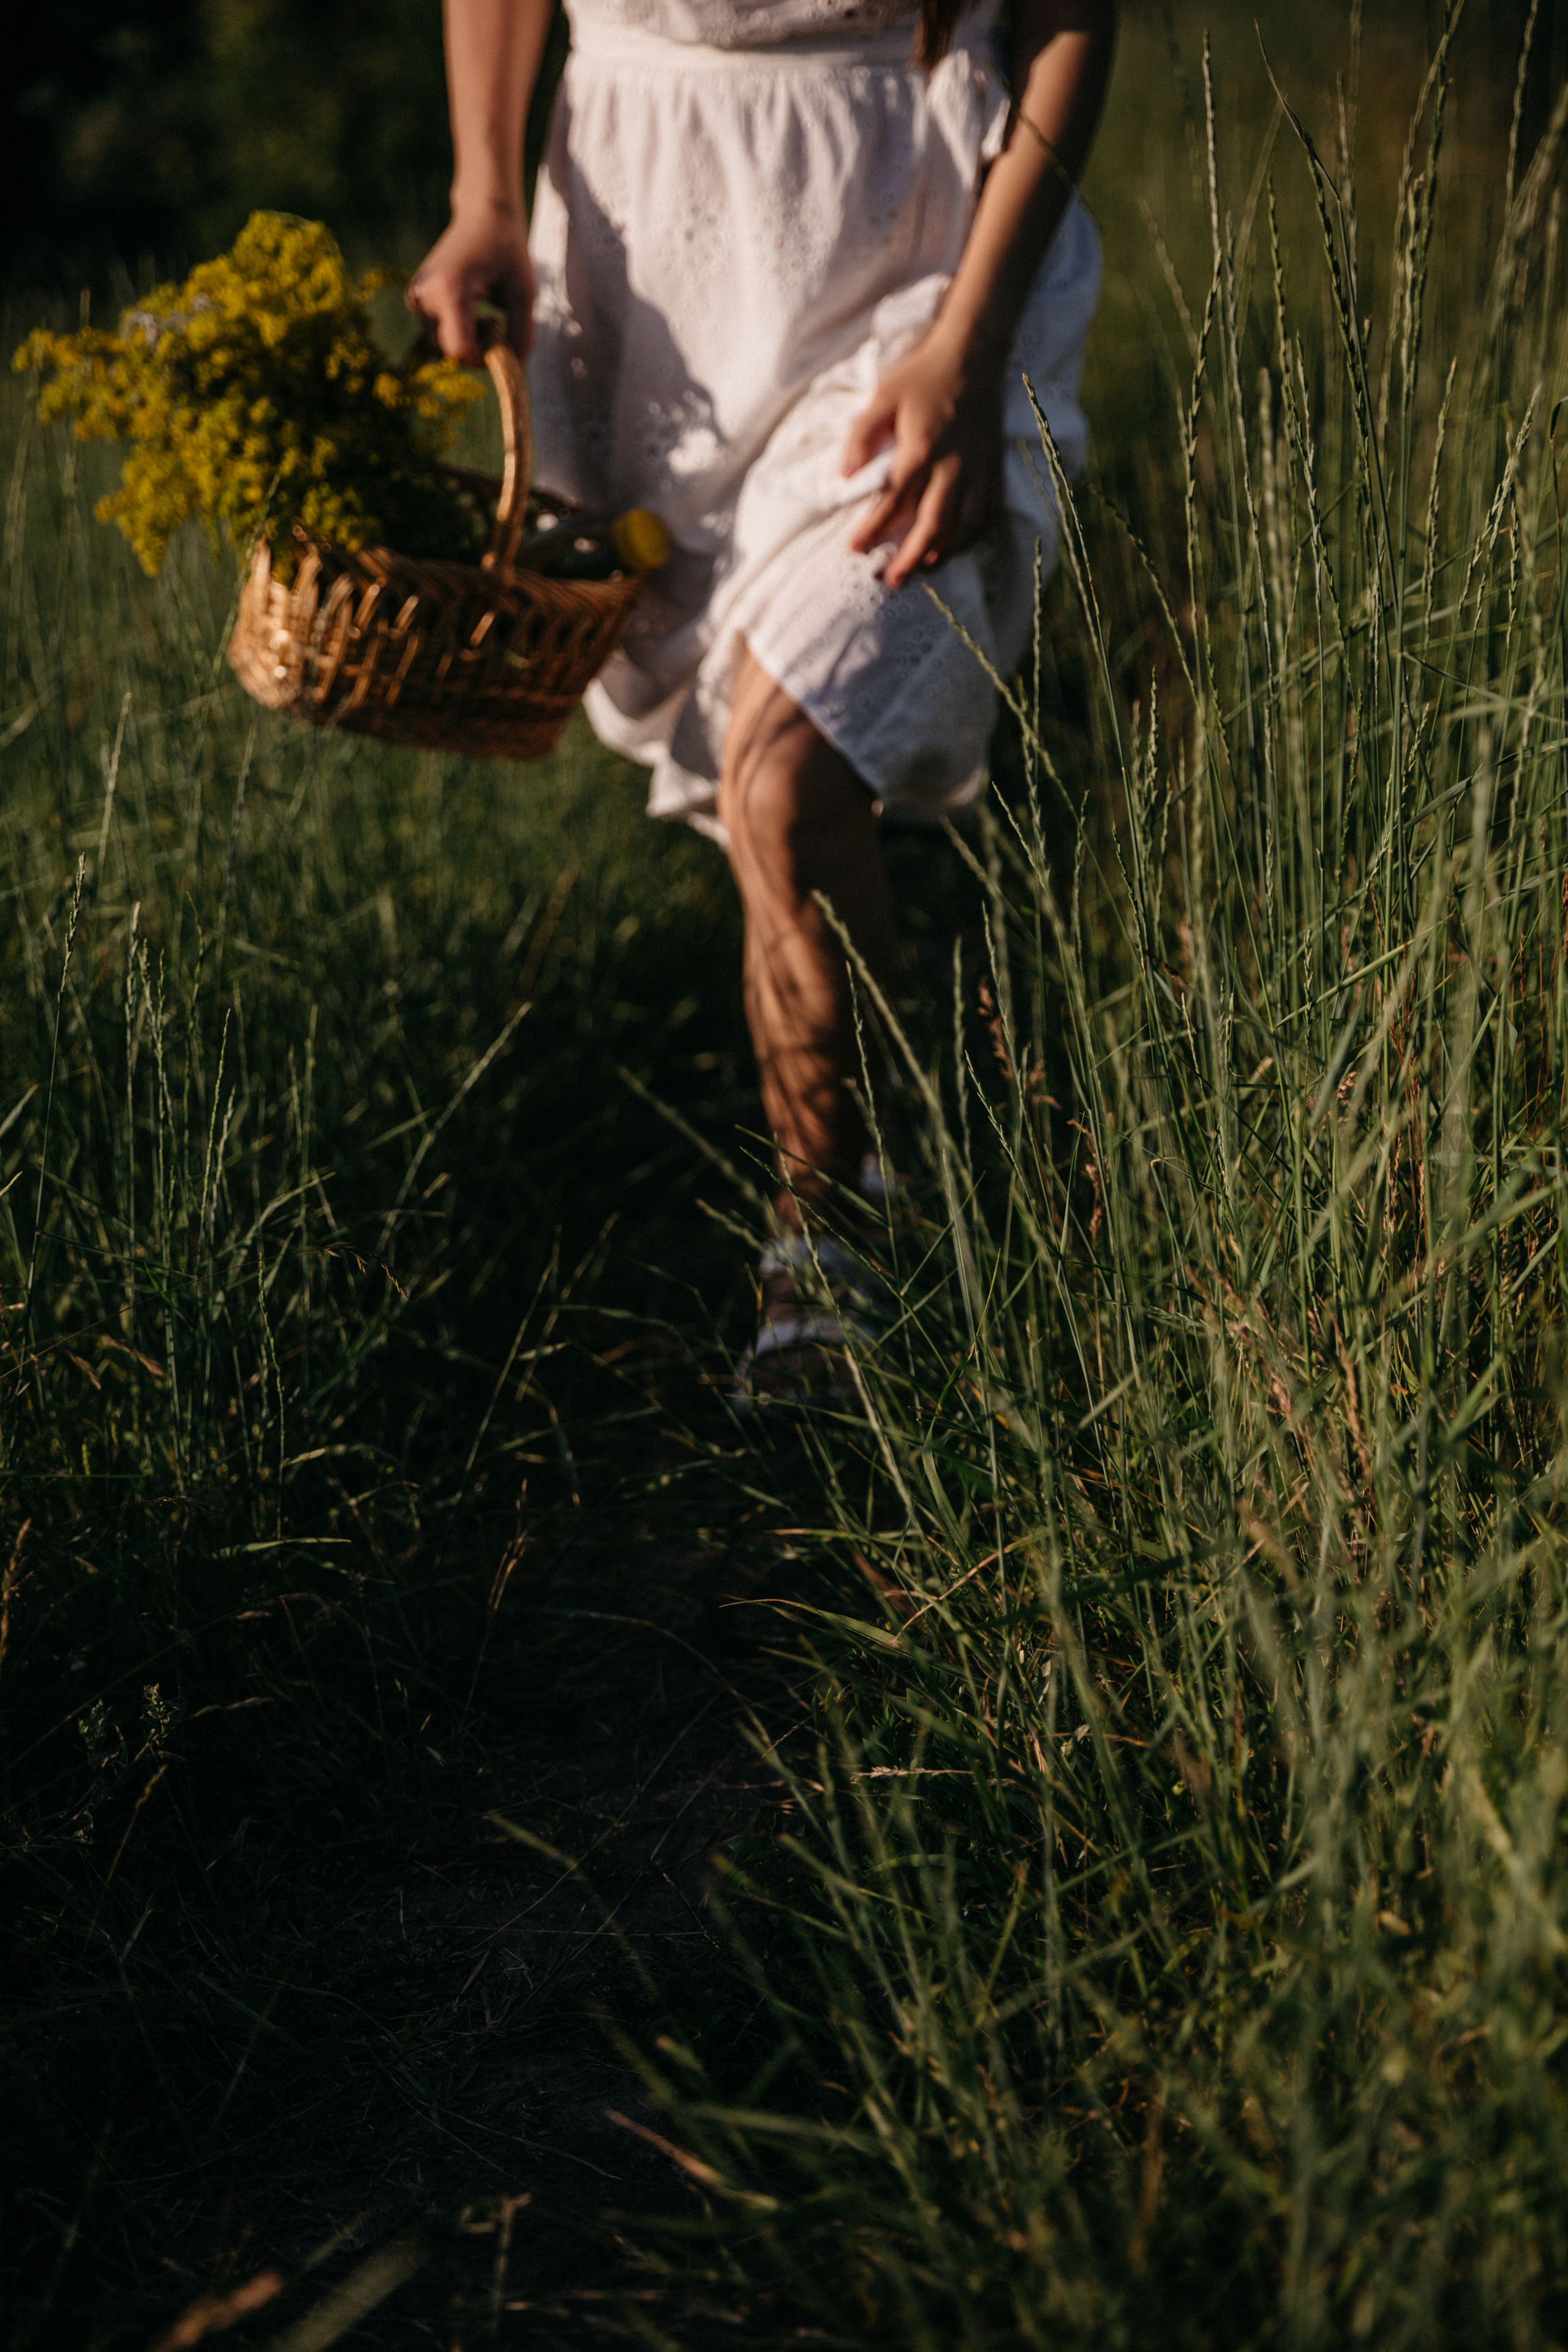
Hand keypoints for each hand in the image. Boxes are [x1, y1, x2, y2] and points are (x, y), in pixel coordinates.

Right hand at [406, 206, 535, 363]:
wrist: (482, 216)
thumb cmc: (506, 251)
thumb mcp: (524, 294)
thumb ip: (521, 335)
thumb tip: (513, 370)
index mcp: (450, 289)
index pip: (460, 350)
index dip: (484, 359)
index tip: (503, 344)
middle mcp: (426, 294)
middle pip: (451, 352)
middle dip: (478, 350)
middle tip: (498, 323)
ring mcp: (416, 297)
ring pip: (442, 347)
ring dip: (468, 342)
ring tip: (486, 316)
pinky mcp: (415, 300)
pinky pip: (436, 334)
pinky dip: (456, 332)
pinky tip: (470, 312)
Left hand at [840, 325, 1005, 588]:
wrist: (974, 353)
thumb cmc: (923, 374)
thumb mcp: (883, 396)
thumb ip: (861, 436)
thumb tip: (843, 476)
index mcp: (922, 448)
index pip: (893, 500)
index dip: (872, 529)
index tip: (854, 550)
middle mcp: (954, 464)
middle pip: (932, 524)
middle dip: (908, 557)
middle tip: (889, 581)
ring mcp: (978, 468)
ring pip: (962, 525)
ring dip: (941, 552)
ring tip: (920, 569)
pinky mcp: (994, 466)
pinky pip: (986, 511)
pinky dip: (971, 535)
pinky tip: (956, 546)